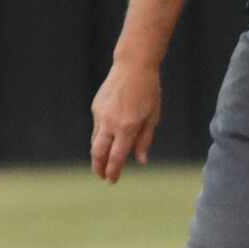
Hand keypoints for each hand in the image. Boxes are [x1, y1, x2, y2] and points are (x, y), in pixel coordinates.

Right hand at [90, 61, 164, 182]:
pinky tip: (107, 140)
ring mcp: (100, 115)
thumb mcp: (153, 117)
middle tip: (102, 177)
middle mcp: (110, 123)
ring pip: (96, 140)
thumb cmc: (149, 92)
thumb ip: (144, 140)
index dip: (113, 171)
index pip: (117, 156)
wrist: (133, 67)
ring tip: (102, 163)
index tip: (112, 180)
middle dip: (99, 167)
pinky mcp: (96, 107)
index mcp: (127, 127)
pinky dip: (101, 137)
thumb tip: (140, 161)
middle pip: (98, 152)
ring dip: (98, 153)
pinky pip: (97, 127)